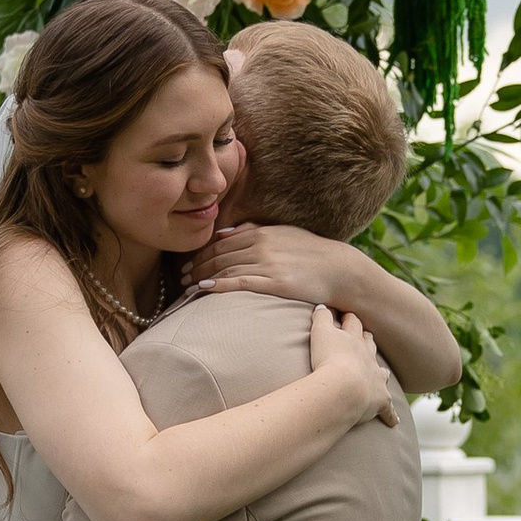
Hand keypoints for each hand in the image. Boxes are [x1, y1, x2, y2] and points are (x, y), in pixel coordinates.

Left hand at [194, 222, 353, 306]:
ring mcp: (267, 263)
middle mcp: (261, 245)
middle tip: (182, 278)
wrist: (339, 270)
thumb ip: (254, 230)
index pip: (222, 243)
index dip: (201, 254)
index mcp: (261, 232)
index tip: (188, 264)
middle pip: (219, 256)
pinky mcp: (274, 282)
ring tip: (187, 288)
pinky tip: (204, 290)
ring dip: (202, 278)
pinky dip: (218, 285)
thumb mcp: (283, 233)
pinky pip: (239, 282)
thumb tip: (225, 232)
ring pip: (225, 269)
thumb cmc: (311, 254)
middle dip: (197, 267)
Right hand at [310, 303, 399, 427]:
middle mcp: (369, 358)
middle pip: (370, 345)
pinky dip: (391, 415)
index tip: (348, 316)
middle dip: (367, 340)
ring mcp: (376, 379)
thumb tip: (322, 305)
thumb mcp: (320, 333)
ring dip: (381, 372)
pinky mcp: (380, 401)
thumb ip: (321, 317)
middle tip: (366, 336)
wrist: (344, 387)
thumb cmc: (329, 359)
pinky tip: (394, 422)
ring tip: (382, 373)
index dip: (350, 319)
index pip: (353, 325)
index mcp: (354, 341)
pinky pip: (387, 410)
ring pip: (382, 373)